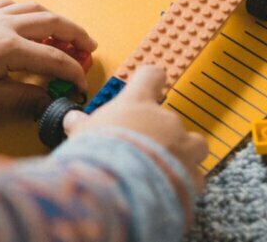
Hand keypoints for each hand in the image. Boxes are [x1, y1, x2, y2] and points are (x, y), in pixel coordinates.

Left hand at [0, 0, 97, 117]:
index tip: (81, 85)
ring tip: (68, 33)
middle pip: (52, 23)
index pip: (54, 60)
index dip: (73, 73)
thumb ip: (23, 97)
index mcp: (11, 49)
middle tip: (90, 46)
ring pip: (35, 8)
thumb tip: (49, 99)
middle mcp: (7, 25)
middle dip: (76, 35)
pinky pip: (13, 4)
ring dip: (56, 19)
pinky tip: (33, 19)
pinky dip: (30, 10)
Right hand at [64, 66, 207, 192]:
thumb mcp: (83, 134)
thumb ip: (81, 124)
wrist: (121, 188)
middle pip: (171, 118)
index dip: (151, 80)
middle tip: (139, 149)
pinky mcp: (193, 176)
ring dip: (183, 153)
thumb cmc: (99, 154)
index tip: (150, 84)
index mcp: (138, 103)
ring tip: (163, 168)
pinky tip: (167, 191)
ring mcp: (184, 147)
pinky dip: (184, 183)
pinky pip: (194, 177)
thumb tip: (72, 119)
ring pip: (194, 144)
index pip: (151, 75)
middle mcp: (166, 120)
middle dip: (159, 133)